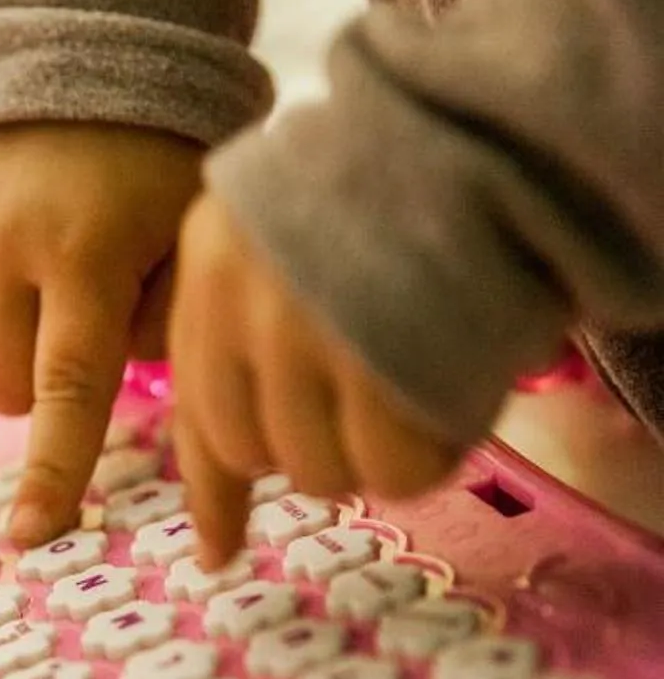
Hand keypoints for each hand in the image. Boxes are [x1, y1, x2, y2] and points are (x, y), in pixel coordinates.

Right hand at [0, 122, 204, 544]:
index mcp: (85, 253)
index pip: (66, 390)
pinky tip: (41, 211)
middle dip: (38, 385)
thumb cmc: (174, 142)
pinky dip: (7, 268)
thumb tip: (127, 393)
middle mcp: (10, 243)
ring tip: (71, 248)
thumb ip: (161, 320)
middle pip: (2, 387)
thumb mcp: (192, 230)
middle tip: (91, 327)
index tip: (33, 536)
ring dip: (25, 322)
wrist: (97, 27)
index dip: (54, 471)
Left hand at [169, 190, 465, 567]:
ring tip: (422, 395)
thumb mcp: (290, 236)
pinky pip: (395, 465)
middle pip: (256, 451)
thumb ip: (255, 328)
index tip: (218, 552)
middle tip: (376, 416)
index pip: (196, 410)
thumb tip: (246, 466)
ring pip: (322, 469)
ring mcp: (305, 332)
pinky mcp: (380, 358)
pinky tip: (452, 410)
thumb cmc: (398, 185)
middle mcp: (238, 301)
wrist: (483, 126)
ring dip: (375, 457)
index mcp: (206, 265)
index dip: (214, 493)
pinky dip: (428, 457)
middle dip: (315, 455)